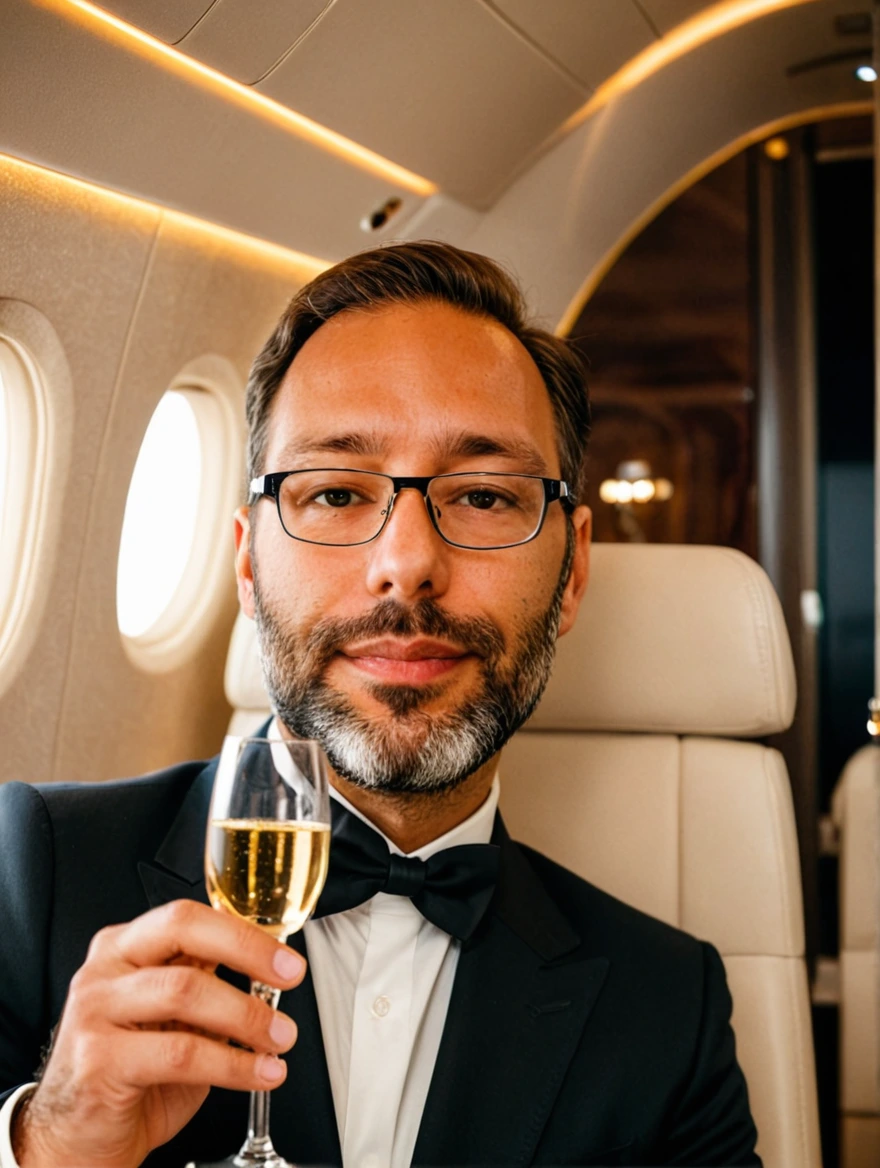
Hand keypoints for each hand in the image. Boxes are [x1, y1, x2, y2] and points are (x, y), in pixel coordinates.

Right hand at [12, 900, 305, 1167]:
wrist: (77, 1138)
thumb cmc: (131, 1074)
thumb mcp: (172, 1018)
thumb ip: (206, 983)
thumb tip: (269, 968)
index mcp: (125, 946)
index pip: (187, 917)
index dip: (243, 932)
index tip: (286, 957)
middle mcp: (105, 968)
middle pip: (182, 931)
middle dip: (247, 951)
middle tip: (289, 978)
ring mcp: (96, 1010)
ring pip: (186, 991)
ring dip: (247, 1015)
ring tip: (279, 1038)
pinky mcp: (98, 1059)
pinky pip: (181, 1053)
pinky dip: (232, 1064)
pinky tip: (259, 1072)